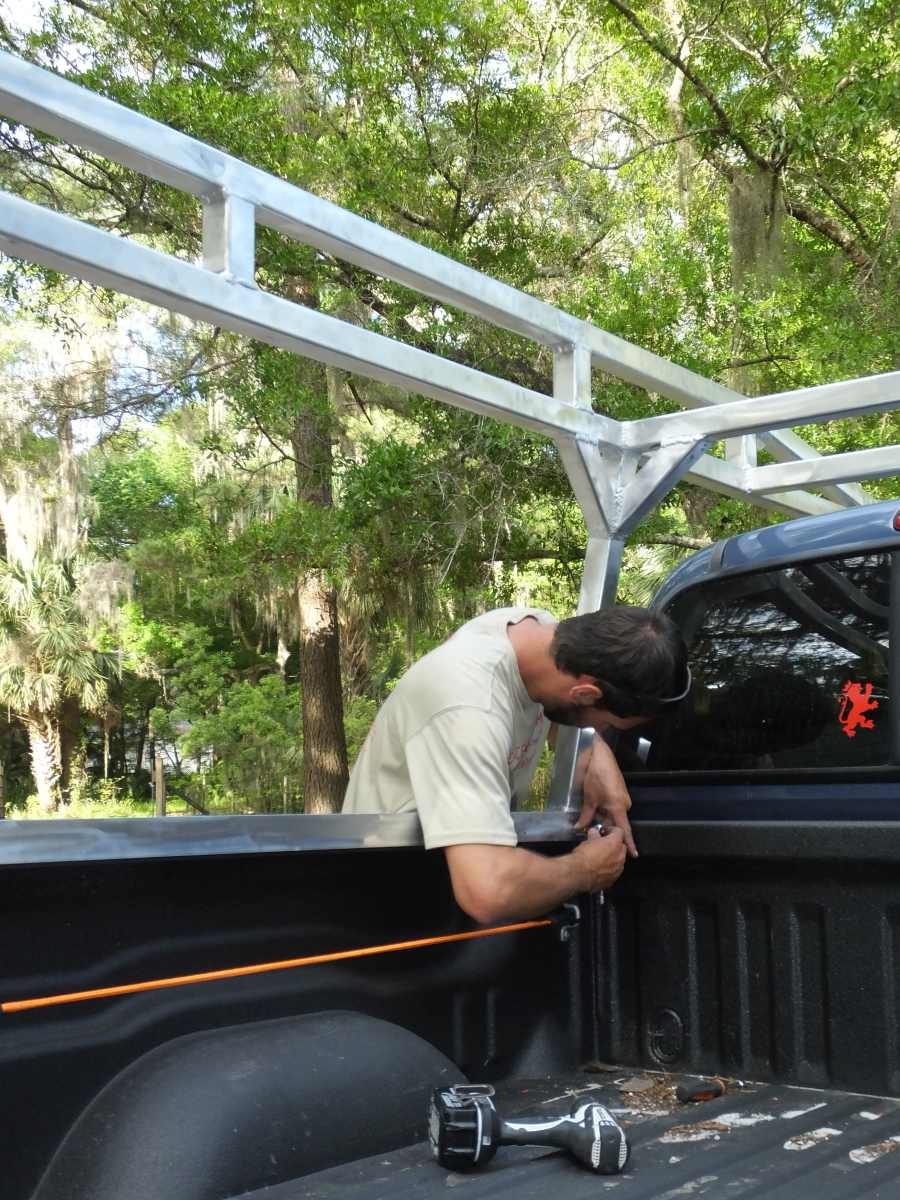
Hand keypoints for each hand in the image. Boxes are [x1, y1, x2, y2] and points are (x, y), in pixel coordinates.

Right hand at [571, 826, 625, 891]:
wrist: (578, 873)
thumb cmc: (583, 857)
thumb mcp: (587, 840)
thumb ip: (594, 835)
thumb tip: (594, 834)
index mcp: (615, 843)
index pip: (619, 832)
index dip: (611, 830)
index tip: (605, 832)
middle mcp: (620, 856)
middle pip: (622, 846)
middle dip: (614, 844)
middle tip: (603, 844)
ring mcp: (618, 869)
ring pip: (619, 860)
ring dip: (613, 857)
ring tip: (601, 857)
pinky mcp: (613, 879)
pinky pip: (615, 871)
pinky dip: (610, 869)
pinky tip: (599, 868)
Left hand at [574, 737, 637, 857]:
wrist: (601, 756)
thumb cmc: (596, 775)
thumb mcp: (589, 797)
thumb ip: (586, 815)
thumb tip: (580, 828)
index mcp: (619, 807)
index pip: (625, 830)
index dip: (629, 843)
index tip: (633, 855)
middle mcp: (624, 804)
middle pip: (616, 822)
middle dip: (605, 829)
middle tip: (592, 835)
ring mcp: (623, 798)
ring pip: (613, 815)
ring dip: (602, 819)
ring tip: (589, 821)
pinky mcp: (619, 793)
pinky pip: (613, 807)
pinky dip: (604, 811)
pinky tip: (594, 811)